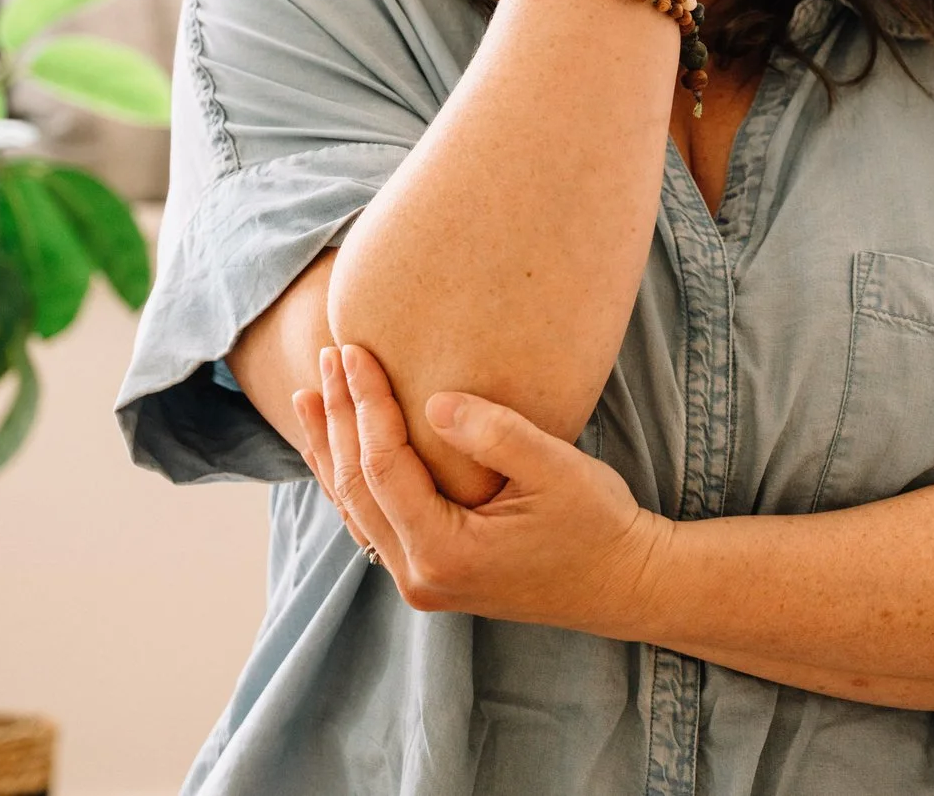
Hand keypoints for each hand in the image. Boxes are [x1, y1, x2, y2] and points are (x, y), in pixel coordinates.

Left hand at [295, 344, 669, 635]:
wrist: (624, 584)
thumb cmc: (598, 524)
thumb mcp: (556, 470)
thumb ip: (495, 434)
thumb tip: (435, 402)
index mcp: (444, 552)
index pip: (383, 466)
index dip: (365, 402)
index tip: (353, 350)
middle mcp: (420, 576)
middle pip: (357, 487)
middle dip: (339, 418)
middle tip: (326, 358)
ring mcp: (422, 581)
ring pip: (357, 508)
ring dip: (332, 450)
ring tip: (309, 398)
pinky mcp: (432, 574)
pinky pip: (374, 523)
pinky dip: (353, 480)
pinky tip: (338, 451)